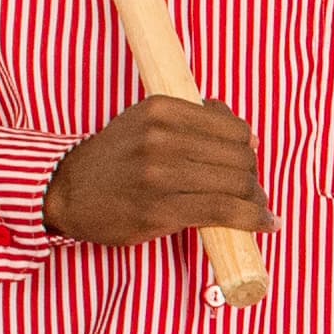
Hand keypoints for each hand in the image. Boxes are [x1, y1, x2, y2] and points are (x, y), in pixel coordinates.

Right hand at [44, 95, 268, 247]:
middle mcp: (160, 138)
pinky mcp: (161, 209)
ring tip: (257, 209)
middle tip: (251, 191)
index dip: (247, 147)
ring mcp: (160, 174)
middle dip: (252, 177)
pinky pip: (225, 212)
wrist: (67, 192)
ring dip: (256, 200)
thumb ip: (193, 119)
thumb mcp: (146, 122)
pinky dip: (254, 219)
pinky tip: (267, 224)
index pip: (233, 127)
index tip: (246, 162)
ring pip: (237, 184)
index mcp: (160, 108)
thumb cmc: (116, 159)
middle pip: (240, 157)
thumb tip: (247, 134)